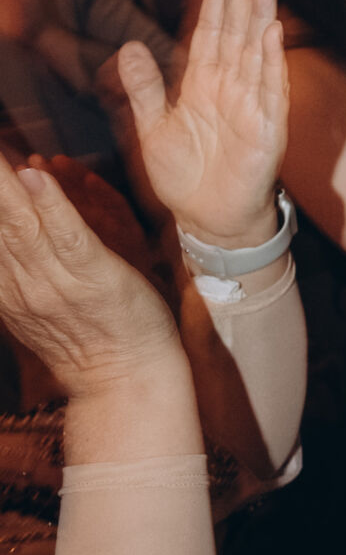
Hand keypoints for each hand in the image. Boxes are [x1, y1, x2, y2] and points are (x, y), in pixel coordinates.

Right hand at [0, 145, 180, 394]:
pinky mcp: (94, 277)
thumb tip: (21, 191)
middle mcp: (20, 283)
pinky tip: (37, 175)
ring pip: (21, 223)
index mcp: (5, 286)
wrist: (125, 379)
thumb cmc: (86, 336)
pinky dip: (52, 204)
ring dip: (2, 182)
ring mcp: (55, 281)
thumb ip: (16, 256)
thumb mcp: (34, 299)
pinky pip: (69, 235)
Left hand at [119, 0, 286, 249]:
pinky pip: (269, 90)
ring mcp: (250, 105)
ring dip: (261, 18)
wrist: (208, 219)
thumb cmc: (186, 176)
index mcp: (203, 84)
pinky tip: (270, 34)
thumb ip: (145, 88)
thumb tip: (129, 46)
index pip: (211, 32)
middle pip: (237, 32)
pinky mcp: (264, 128)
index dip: (216, 0)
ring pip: (256, 52)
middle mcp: (230, 87)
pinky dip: (269, 62)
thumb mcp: (153, 128)